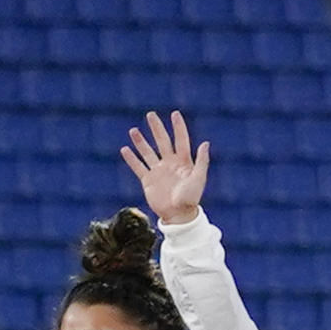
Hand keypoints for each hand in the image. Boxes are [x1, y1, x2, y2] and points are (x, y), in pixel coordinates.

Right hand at [125, 110, 209, 228]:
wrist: (178, 215)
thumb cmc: (191, 198)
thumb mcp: (199, 178)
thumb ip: (202, 161)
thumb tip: (205, 143)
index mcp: (183, 161)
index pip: (180, 139)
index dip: (178, 127)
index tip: (175, 114)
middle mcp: (170, 163)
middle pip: (162, 141)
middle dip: (156, 128)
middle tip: (150, 114)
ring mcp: (158, 171)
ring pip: (147, 152)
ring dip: (140, 141)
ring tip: (133, 130)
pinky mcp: (148, 181)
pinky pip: (138, 167)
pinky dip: (131, 159)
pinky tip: (125, 149)